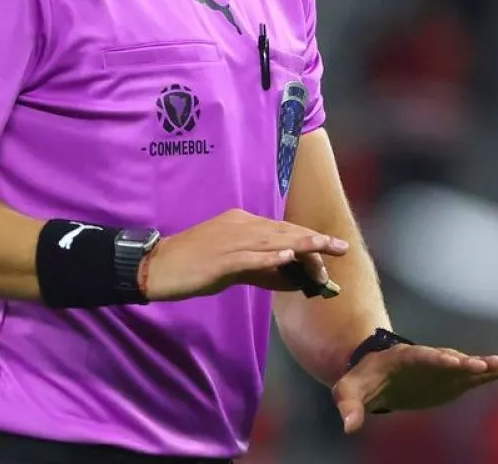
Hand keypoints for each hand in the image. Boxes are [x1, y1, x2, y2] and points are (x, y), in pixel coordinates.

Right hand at [138, 208, 347, 301]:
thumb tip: (290, 275)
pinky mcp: (219, 258)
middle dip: (314, 240)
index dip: (308, 238)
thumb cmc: (193, 266)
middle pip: (283, 232)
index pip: (282, 230)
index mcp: (242, 223)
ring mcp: (229, 240)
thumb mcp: (231, 264)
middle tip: (341, 247)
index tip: (331, 247)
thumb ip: (260, 267)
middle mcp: (239, 226)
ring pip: (272, 242)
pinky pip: (248, 257)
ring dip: (300, 245)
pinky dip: (268, 257)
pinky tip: (287, 259)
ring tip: (324, 247)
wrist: (156, 266)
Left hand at [333, 343, 497, 432]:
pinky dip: (491, 373)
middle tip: (483, 364)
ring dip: (484, 365)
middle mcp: (427, 358)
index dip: (437, 358)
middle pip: (449, 358)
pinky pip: (473, 376)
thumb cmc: (361, 381)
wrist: (375, 376)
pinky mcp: (451, 379)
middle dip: (465, 361)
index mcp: (403, 357)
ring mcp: (441, 368)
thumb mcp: (347, 391)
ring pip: (465, 365)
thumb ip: (348, 405)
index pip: (422, 356)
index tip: (452, 361)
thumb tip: (349, 426)